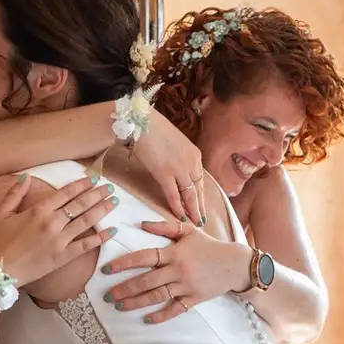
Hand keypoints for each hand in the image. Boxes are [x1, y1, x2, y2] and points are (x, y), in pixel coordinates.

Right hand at [0, 175, 116, 285]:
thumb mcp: (1, 213)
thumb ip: (14, 194)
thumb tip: (25, 176)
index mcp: (38, 210)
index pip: (66, 193)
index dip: (81, 184)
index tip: (93, 178)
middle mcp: (52, 222)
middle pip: (80, 204)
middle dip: (97, 194)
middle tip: (110, 186)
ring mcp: (60, 240)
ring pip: (86, 221)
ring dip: (102, 209)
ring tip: (114, 201)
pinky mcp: (63, 256)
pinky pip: (86, 245)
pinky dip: (101, 237)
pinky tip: (113, 230)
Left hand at [99, 219, 250, 323]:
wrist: (234, 264)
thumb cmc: (209, 246)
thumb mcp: (188, 231)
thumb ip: (164, 227)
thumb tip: (141, 224)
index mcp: (174, 253)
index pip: (144, 257)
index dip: (124, 263)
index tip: (107, 269)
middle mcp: (178, 271)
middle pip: (146, 281)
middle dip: (125, 288)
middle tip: (108, 295)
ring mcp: (186, 287)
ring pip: (157, 296)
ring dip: (136, 303)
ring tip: (119, 306)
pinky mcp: (194, 299)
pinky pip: (175, 309)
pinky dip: (161, 316)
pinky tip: (147, 319)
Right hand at [130, 112, 208, 226]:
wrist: (142, 121)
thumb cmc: (154, 129)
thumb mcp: (175, 143)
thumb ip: (180, 157)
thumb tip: (177, 168)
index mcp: (195, 154)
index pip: (200, 180)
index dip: (201, 195)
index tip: (202, 205)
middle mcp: (191, 162)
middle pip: (198, 189)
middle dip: (200, 206)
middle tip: (202, 220)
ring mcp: (179, 169)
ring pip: (189, 195)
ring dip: (192, 210)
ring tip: (195, 222)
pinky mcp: (165, 173)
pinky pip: (173, 195)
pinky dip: (177, 207)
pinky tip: (181, 216)